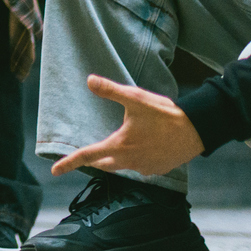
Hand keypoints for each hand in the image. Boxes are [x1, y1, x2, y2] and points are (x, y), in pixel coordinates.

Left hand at [49, 75, 203, 178]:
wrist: (196, 130)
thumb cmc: (164, 114)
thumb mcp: (135, 98)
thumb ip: (111, 90)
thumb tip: (89, 80)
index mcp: (119, 146)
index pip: (87, 156)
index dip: (69, 163)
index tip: (54, 170)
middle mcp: (129, 162)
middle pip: (103, 164)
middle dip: (93, 161)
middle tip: (84, 157)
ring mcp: (144, 168)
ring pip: (121, 167)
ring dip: (114, 159)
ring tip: (114, 148)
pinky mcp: (157, 170)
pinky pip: (139, 167)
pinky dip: (134, 160)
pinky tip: (140, 150)